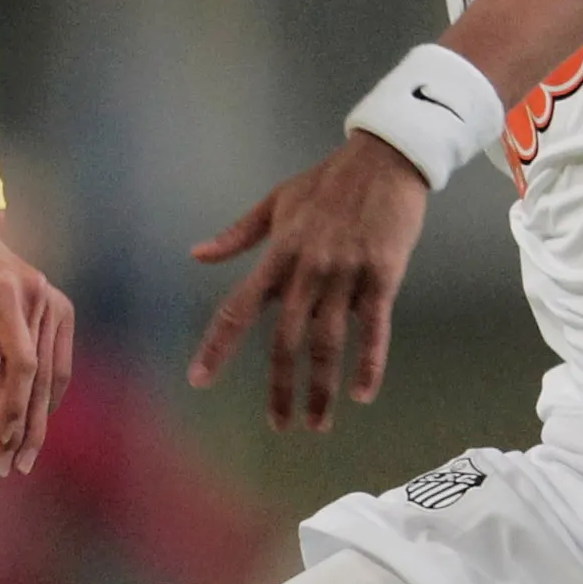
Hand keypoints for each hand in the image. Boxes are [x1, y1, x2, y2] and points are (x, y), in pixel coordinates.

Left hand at [0, 211, 73, 475]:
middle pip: (40, 375)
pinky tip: (36, 422)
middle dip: (25, 426)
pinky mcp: (59, 309)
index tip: (1, 440)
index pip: (21, 362)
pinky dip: (50, 394)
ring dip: (37, 419)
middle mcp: (38, 298)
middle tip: (10, 467)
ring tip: (21, 457)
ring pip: (52, 374)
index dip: (14, 405)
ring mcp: (53, 303)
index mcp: (5, 295)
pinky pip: (59, 361)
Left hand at [188, 131, 429, 431]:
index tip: (199, 380)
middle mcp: (307, 269)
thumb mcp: (275, 201)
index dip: (217, 346)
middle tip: (279, 425)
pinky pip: (373, 328)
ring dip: (321, 388)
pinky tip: (361, 394)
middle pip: (285, 340)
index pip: (238, 308)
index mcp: (278, 254)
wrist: (385, 157)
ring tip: (317, 423)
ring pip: (328, 342)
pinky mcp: (382, 275)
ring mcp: (345, 274)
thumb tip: (196, 255)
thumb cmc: (328, 180)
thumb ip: (237, 235)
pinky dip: (368, 363)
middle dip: (280, 387)